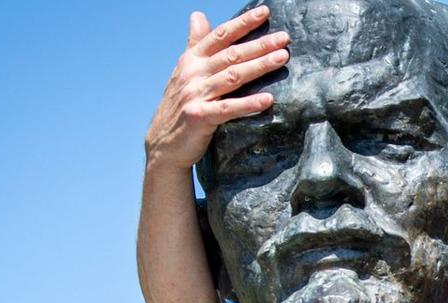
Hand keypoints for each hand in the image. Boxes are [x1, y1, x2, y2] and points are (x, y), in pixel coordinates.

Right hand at [145, 7, 290, 171]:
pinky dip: (249, 104)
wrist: (163, 144)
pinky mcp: (199, 117)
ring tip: (282, 58)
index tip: (265, 12)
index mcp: (191, 60)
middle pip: (231, 54)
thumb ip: (195, 44)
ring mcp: (195, 94)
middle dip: (259, 44)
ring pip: (233, 76)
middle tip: (285, 38)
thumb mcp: (185, 71)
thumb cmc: (181, 105)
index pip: (220, 35)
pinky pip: (228, 109)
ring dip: (259, 66)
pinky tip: (268, 99)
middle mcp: (192, 73)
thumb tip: (198, 15)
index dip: (243, 23)